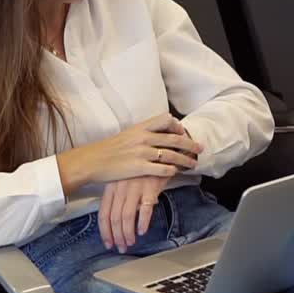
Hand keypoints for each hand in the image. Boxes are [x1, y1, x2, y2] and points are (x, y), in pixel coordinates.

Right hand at [56, 113, 202, 194]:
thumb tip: (156, 135)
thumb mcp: (126, 135)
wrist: (92, 161)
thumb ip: (142, 134)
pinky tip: (176, 173)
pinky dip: (172, 171)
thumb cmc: (108, 149)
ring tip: (193, 164)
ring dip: (185, 160)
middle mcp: (143, 137)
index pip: (166, 119)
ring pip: (171, 154)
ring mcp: (142, 152)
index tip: (182, 133)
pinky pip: (162, 169)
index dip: (177, 126)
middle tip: (200, 149)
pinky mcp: (139, 167)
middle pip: (174, 138)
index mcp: (140, 127)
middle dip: (190, 144)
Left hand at [99, 176, 168, 251]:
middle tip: (121, 247)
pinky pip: (145, 210)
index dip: (105, 231)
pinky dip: (142, 223)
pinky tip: (142, 231)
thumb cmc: (141, 169)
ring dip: (128, 233)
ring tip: (131, 242)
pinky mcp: (150, 187)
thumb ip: (118, 197)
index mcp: (111, 186)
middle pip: (114, 218)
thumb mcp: (124, 180)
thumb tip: (116, 220)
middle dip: (116, 236)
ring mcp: (135, 187)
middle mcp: (120, 187)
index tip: (108, 243)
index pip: (103, 213)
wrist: (159, 153)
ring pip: (126, 216)